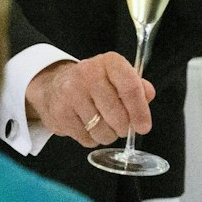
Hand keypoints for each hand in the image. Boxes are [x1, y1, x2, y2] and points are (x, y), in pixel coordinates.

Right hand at [24, 54, 153, 147]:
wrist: (53, 86)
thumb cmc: (92, 83)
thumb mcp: (116, 77)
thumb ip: (136, 86)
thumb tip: (148, 95)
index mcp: (108, 62)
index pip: (130, 88)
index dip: (140, 111)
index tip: (143, 126)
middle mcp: (88, 74)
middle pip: (118, 115)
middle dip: (123, 128)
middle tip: (121, 126)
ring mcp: (71, 93)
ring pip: (103, 131)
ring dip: (108, 135)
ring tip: (102, 125)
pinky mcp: (60, 113)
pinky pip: (87, 139)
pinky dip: (92, 138)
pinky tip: (87, 126)